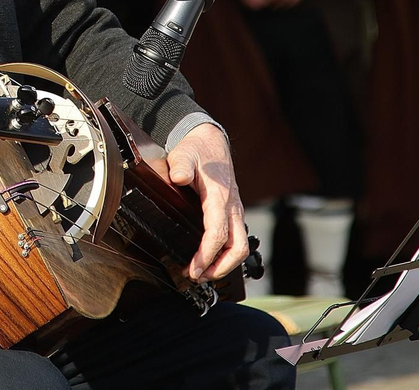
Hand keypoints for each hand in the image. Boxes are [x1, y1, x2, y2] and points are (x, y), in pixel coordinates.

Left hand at [166, 124, 247, 281]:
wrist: (211, 142)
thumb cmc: (198, 150)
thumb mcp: (185, 153)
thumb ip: (181, 165)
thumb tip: (179, 177)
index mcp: (220, 196)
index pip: (218, 233)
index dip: (207, 255)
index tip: (194, 268)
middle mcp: (232, 207)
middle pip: (237, 248)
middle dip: (220, 268)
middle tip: (197, 276)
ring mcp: (235, 211)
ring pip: (239, 246)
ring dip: (223, 265)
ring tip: (202, 273)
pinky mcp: (232, 214)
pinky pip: (236, 239)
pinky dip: (225, 255)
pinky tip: (210, 260)